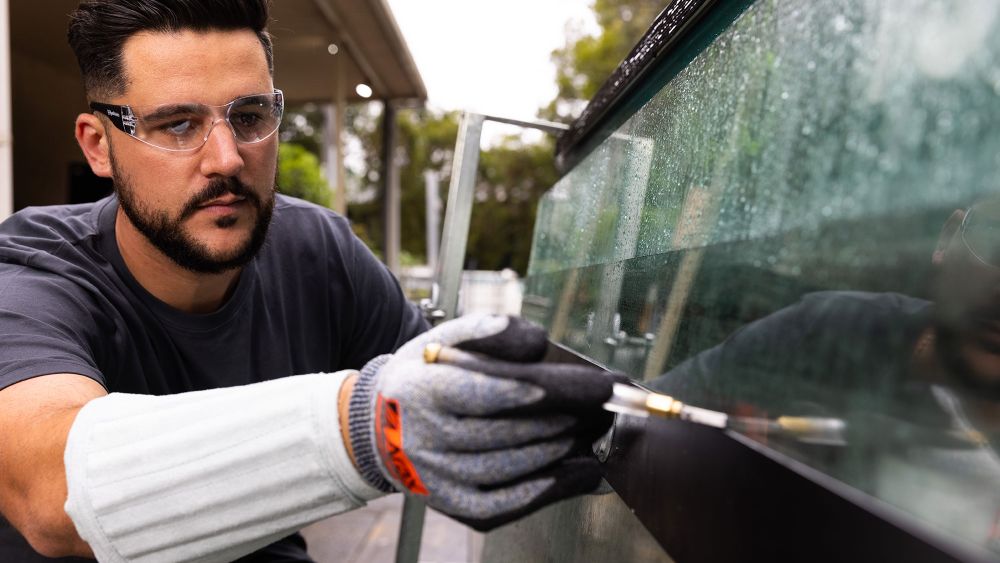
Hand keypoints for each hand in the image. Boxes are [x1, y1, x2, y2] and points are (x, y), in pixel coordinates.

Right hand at [347, 314, 620, 530]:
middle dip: (554, 421)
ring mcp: (435, 477)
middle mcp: (422, 439)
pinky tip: (572, 473)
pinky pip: (500, 505)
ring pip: (504, 470)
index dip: (517, 393)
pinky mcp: (450, 503)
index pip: (475, 394)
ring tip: (585, 433)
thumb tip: (534, 341)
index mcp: (421, 391)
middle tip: (594, 409)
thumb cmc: (425, 375)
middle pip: (498, 434)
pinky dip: (541, 491)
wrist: (380, 424)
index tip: (559, 389)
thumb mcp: (445, 340)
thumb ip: (488, 332)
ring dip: (552, 453)